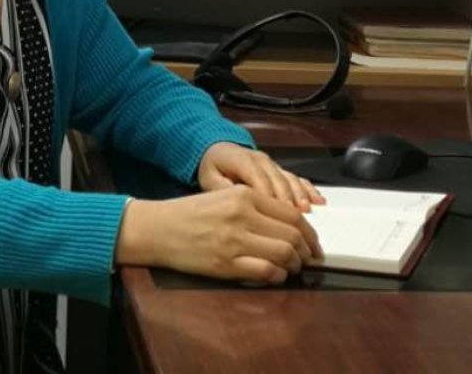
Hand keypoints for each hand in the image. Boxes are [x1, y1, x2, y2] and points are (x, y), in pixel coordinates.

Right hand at [114, 186, 322, 284]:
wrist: (158, 228)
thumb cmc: (190, 213)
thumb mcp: (224, 197)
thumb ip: (255, 207)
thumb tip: (289, 226)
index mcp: (244, 195)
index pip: (291, 214)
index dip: (309, 232)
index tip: (313, 243)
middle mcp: (242, 215)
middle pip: (292, 235)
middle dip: (306, 251)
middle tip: (308, 260)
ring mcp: (234, 240)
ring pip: (283, 253)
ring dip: (294, 264)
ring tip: (292, 268)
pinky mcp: (225, 264)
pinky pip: (265, 271)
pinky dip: (277, 276)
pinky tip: (275, 275)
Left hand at [197, 141, 324, 212]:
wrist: (217, 149)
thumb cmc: (213, 168)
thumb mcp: (209, 178)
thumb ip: (222, 190)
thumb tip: (236, 204)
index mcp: (243, 161)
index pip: (260, 181)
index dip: (271, 201)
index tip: (279, 220)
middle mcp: (261, 161)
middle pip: (280, 182)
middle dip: (290, 204)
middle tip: (297, 227)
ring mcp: (272, 164)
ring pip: (290, 180)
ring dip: (301, 197)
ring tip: (309, 214)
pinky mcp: (279, 169)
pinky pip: (296, 178)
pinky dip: (307, 189)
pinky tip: (318, 200)